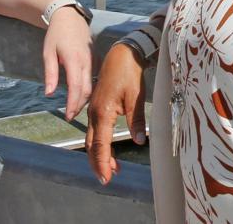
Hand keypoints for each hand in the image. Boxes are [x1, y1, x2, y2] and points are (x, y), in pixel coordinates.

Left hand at [42, 7, 92, 121]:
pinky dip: (87, 89)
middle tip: (70, 116)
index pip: (76, 88)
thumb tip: (49, 94)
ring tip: (74, 108)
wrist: (69, 16)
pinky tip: (80, 95)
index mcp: (74, 60)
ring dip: (84, 99)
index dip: (73, 104)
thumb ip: (50, 74)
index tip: (68, 116)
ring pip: (91, 85)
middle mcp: (86, 62)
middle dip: (79, 106)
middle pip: (86, 90)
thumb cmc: (56, 34)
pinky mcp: (94, 59)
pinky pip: (93, 78)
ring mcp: (92, 60)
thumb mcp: (48, 52)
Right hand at [85, 42, 146, 184]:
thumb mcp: (136, 97)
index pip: (100, 144)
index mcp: (102, 112)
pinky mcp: (96, 105)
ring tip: (113, 168)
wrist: (123, 53)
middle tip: (107, 180)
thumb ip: (137, 121)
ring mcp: (93, 109)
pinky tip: (110, 148)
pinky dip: (100, 142)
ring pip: (91, 138)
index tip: (106, 178)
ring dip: (99, 154)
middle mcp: (93, 112)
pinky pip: (95, 129)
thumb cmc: (129, 73)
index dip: (103, 163)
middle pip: (91, 145)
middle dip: (98, 163)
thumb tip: (141, 141)